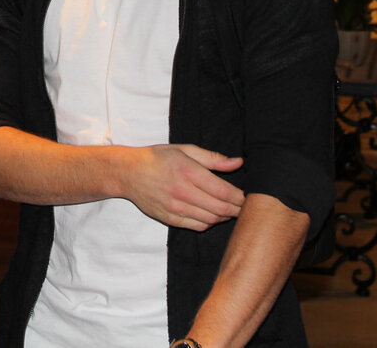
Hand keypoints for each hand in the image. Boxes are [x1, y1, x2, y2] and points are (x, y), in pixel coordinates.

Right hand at [122, 144, 243, 229]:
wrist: (128, 173)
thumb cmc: (158, 158)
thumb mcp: (184, 149)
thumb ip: (213, 158)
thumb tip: (238, 162)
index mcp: (188, 171)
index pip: (223, 191)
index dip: (240, 197)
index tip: (248, 195)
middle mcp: (182, 192)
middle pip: (220, 209)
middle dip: (237, 210)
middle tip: (245, 207)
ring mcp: (175, 208)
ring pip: (210, 220)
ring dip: (225, 217)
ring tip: (231, 210)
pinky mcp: (169, 219)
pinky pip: (197, 226)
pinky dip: (209, 223)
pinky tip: (213, 215)